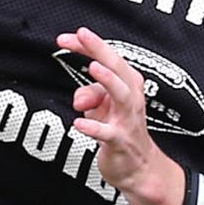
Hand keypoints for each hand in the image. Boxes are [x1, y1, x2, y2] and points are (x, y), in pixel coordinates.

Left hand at [57, 26, 185, 204]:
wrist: (138, 168)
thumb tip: (79, 96)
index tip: (66, 38)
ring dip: (108, 81)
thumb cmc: (119, 130)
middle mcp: (131, 98)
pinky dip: (94, 127)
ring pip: (122, 95)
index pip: (108, 58)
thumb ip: (89, 93)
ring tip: (93, 69)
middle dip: (100, 50)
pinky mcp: (121, 142)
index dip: (88, 45)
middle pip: (119, 68)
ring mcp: (127, 120)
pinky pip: (108, 133)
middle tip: (82, 35)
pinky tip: (79, 123)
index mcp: (127, 84)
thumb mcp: (100, 108)